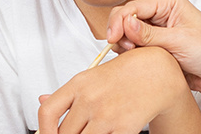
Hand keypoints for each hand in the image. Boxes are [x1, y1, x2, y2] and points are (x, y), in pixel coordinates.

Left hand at [37, 47, 196, 133]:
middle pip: (65, 133)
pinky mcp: (124, 128)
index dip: (42, 130)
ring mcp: (107, 115)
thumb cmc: (125, 73)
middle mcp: (90, 99)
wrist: (158, 73)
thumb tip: (42, 100)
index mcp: (79, 84)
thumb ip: (67, 92)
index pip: (47, 112)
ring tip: (94, 133)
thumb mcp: (92, 76)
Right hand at [102, 0, 200, 97]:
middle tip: (124, 49)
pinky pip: (135, 47)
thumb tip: (125, 23)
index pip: (133, 7)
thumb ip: (149, 34)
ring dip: (126, 45)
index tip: (113, 39)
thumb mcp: (179, 41)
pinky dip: (132, 54)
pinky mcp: (157, 46)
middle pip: (126, 18)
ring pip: (128, 34)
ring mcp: (158, 30)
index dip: (119, 21)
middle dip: (121, 33)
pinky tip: (140, 60)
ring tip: (135, 55)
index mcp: (169, 2)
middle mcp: (161, 13)